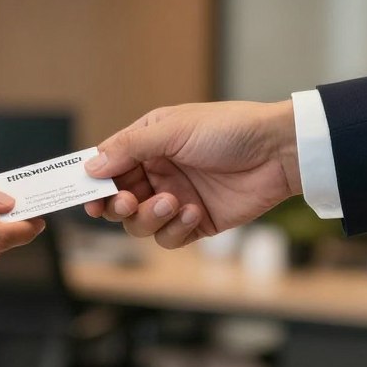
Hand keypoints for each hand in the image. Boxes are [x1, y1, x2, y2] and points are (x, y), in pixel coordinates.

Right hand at [84, 101, 300, 247]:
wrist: (279, 152)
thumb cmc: (229, 129)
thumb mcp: (173, 129)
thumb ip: (129, 148)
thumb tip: (91, 167)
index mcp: (148, 144)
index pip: (108, 166)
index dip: (94, 183)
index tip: (87, 196)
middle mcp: (158, 173)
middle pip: (118, 200)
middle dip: (116, 205)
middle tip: (125, 201)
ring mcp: (176, 199)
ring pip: (139, 224)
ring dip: (148, 217)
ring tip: (171, 202)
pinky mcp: (196, 222)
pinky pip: (169, 237)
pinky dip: (175, 229)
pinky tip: (193, 212)